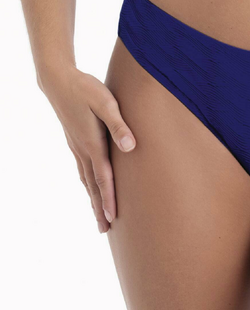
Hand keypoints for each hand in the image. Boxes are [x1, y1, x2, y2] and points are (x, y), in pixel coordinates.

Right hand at [40, 66, 135, 232]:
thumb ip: (118, 125)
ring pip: (86, 179)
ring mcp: (77, 146)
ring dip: (92, 199)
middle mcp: (83, 149)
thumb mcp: (106, 102)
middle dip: (99, 208)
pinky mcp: (75, 141)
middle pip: (93, 185)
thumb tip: (131, 147)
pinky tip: (90, 188)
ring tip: (98, 216)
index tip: (113, 218)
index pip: (103, 177)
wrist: (58, 79)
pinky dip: (87, 184)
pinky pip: (82, 169)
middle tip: (104, 230)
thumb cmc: (85, 88)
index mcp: (92, 143)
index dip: (109, 198)